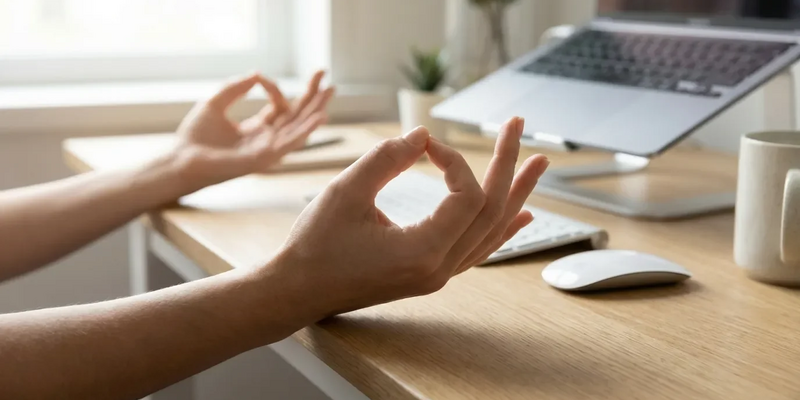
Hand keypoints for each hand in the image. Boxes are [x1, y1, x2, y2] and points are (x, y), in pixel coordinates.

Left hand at [172, 70, 334, 192]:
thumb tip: (257, 73)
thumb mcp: (215, 103)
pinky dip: (306, 130)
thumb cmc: (194, 137)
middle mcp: (267, 140)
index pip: (279, 106)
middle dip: (312, 96)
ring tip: (331, 91)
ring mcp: (267, 150)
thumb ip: (235, 88)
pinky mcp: (264, 158)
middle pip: (297, 116)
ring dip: (316, 109)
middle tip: (326, 76)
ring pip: (299, 127)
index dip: (274, 88)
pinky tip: (319, 117)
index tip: (260, 77)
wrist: (182, 159)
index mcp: (257, 129)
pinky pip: (290, 143)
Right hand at [271, 117, 548, 317]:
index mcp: (422, 253)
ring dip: (515, 193)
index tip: (425, 143)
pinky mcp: (431, 273)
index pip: (466, 196)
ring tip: (537, 163)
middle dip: (506, 164)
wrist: (298, 291)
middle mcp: (439, 269)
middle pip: (491, 211)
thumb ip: (386, 160)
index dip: (454, 160)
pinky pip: (479, 249)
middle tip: (516, 125)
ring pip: (492, 231)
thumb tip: (422, 135)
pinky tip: (521, 213)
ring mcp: (439, 275)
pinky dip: (502, 228)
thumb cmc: (315, 245)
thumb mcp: (345, 193)